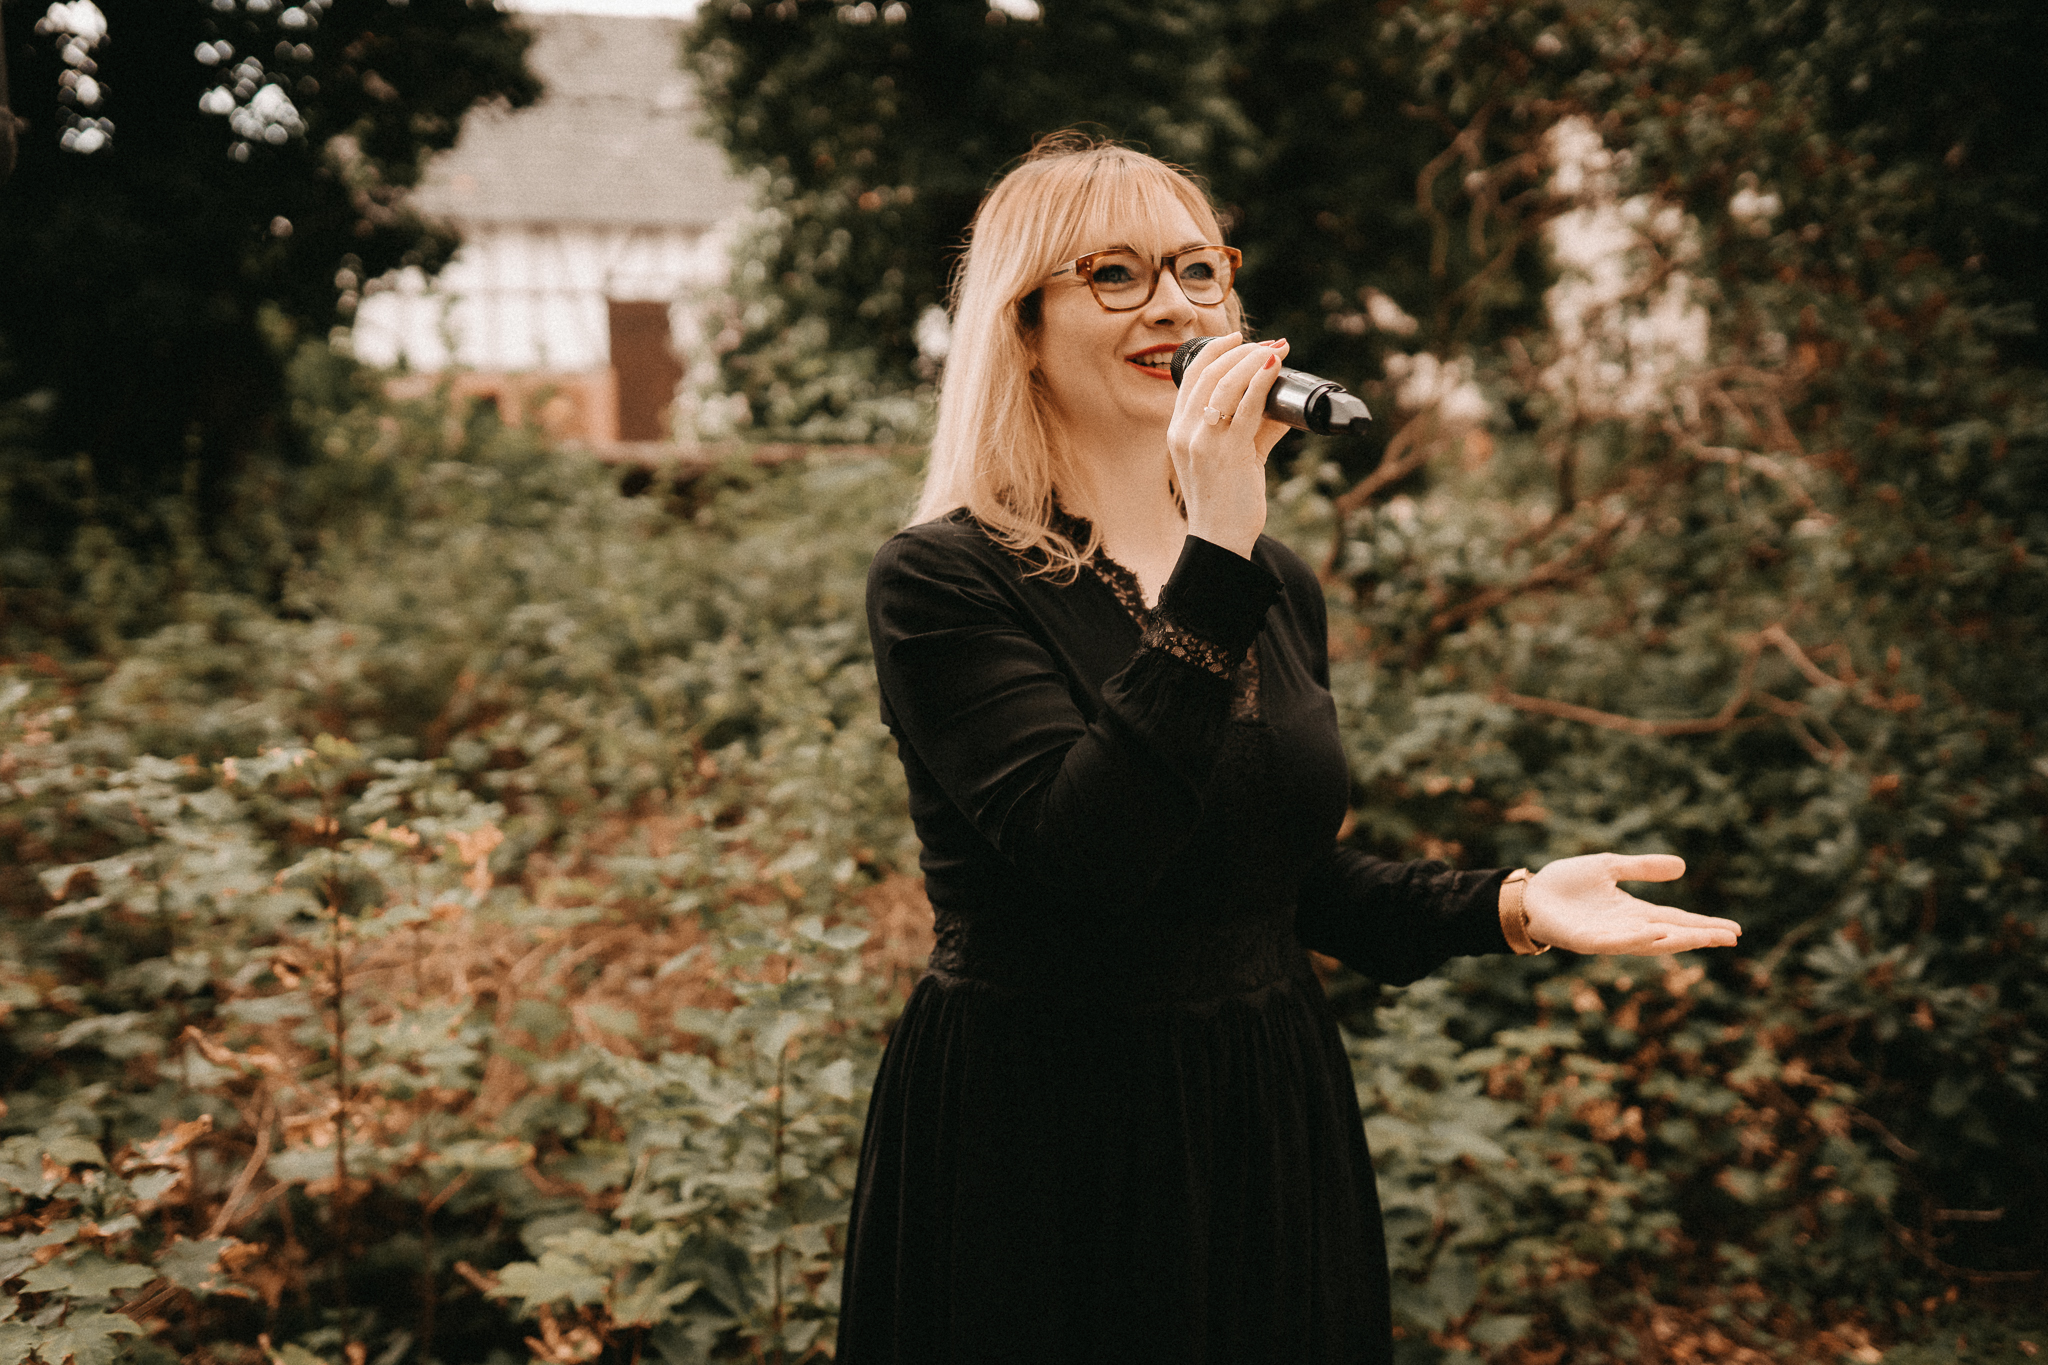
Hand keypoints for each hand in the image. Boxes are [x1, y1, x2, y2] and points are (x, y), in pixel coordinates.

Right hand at [1165, 334, 1291, 557]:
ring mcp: (1203, 442)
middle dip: (1240, 351)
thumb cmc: (1226, 502)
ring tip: (1276, 351)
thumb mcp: (1236, 458)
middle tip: (1268, 344)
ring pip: (1226, 385)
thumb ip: (1256, 430)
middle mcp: (1185, 432)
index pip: (1191, 377)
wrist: (1220, 540)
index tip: (1239, 339)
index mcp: (1179, 431)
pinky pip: (1245, 407)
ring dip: (1253, 361)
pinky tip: (1275, 367)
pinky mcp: (1227, 452)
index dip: (1215, 351)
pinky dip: (1262, 381)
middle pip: (1209, 374)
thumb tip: (1283, 407)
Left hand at [1520, 853, 1739, 955]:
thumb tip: (1682, 866)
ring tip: (1704, 938)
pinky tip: (1655, 933)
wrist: (1528, 894)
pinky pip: (1614, 943)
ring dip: (1676, 941)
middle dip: (1699, 937)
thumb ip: (1642, 868)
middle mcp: (1625, 929)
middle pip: (1670, 935)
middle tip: (1731, 938)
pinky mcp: (1585, 941)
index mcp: (1632, 913)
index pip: (1676, 921)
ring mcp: (1607, 938)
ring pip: (1648, 944)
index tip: (1733, 931)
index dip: (1703, 926)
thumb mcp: (1609, 867)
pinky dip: (1635, 939)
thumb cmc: (1565, 884)